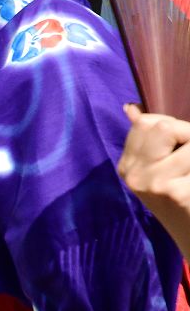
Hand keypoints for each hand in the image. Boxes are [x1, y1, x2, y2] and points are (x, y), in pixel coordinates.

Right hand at [118, 104, 189, 257]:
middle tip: (189, 159)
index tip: (180, 148)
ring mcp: (152, 183)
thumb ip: (149, 141)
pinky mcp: (174, 192)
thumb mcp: (159, 170)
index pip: (145, 123)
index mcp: (127, 165)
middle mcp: (133, 174)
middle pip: (163, 127)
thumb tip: (131, 108)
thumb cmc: (181, 202)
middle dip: (187, 135)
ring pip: (188, 143)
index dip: (172, 128)